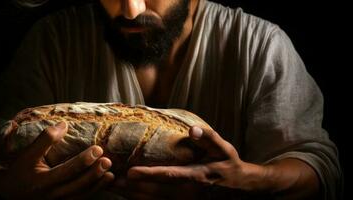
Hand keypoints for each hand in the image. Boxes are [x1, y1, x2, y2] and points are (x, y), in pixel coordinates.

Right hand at [0, 121, 114, 199]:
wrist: (9, 193)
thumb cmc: (19, 171)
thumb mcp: (28, 154)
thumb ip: (45, 139)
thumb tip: (64, 124)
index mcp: (43, 181)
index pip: (67, 171)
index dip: (83, 160)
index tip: (97, 149)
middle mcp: (52, 195)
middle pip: (78, 185)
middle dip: (94, 174)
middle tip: (108, 161)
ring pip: (81, 196)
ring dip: (97, 186)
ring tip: (111, 175)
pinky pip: (80, 199)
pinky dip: (93, 192)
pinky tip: (103, 183)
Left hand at [114, 126, 267, 198]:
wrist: (242, 188)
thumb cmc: (229, 165)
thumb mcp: (224, 149)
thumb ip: (208, 138)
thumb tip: (193, 130)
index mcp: (197, 177)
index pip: (169, 176)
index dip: (149, 175)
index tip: (130, 172)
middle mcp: (188, 193)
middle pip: (155, 193)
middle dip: (132, 188)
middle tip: (111, 180)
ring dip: (133, 196)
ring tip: (113, 187)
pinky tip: (129, 195)